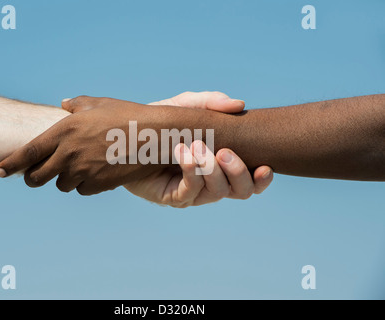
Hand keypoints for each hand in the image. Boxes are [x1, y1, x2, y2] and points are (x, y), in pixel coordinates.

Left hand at [0, 97, 176, 194]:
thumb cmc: (127, 115)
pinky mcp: (99, 184)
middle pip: (37, 177)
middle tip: (38, 174)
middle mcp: (69, 153)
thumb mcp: (99, 103)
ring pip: (61, 185)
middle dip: (34, 178)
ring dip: (65, 179)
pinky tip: (97, 172)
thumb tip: (63, 104)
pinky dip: (85, 184)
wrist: (153, 136)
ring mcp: (84, 171)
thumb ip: (76, 104)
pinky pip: (82, 190)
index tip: (0, 171)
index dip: (11, 164)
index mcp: (65, 131)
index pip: (28, 153)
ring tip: (79, 167)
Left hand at [124, 92, 273, 206]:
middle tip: (224, 151)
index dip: (263, 180)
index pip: (252, 180)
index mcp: (222, 165)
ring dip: (212, 169)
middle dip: (238, 172)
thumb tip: (239, 105)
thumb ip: (210, 103)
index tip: (266, 166)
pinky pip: (191, 192)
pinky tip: (181, 152)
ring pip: (218, 193)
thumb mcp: (186, 107)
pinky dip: (191, 170)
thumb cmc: (162, 124)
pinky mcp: (174, 197)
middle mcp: (212, 182)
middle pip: (242, 191)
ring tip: (196, 145)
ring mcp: (194, 192)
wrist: (127, 137)